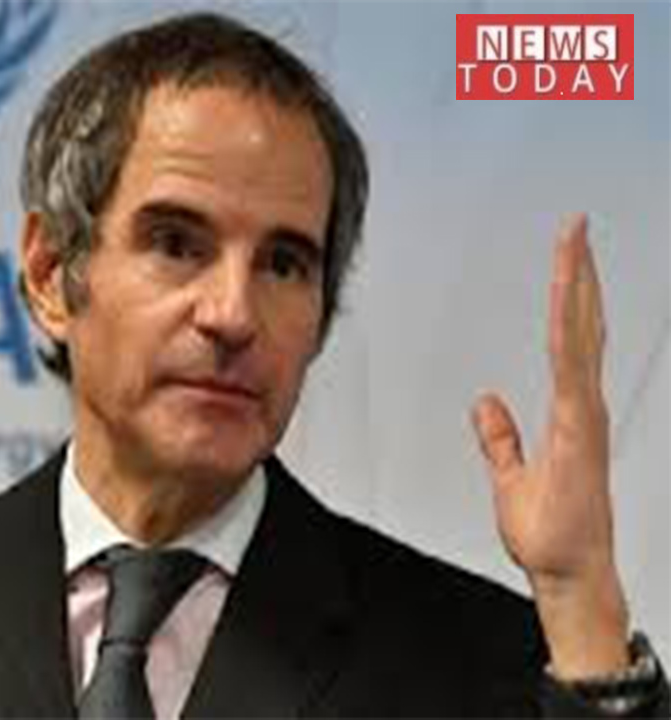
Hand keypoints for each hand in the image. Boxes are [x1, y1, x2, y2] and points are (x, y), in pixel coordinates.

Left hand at [472, 214, 629, 678]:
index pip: (570, 341)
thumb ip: (501, 438)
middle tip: (576, 225)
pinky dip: (570, 332)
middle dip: (580, 275)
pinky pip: (572, 370)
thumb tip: (485, 403)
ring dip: (578, 289)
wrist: (566, 576)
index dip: (570, 298)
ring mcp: (585, 418)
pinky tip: (568, 299)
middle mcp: (583, 408)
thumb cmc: (549, 536)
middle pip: (583, 327)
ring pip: (581, 337)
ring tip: (574, 242)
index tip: (567, 258)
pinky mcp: (580, 432)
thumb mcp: (511, 477)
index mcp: (570, 413)